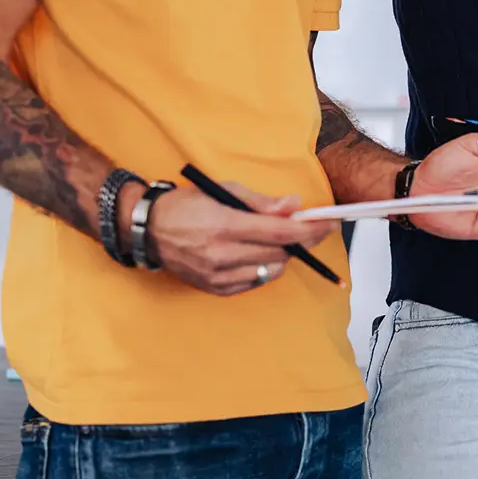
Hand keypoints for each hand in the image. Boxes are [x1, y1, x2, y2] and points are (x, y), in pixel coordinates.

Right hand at [144, 182, 338, 295]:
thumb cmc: (187, 204)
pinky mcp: (215, 288)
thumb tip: (294, 206)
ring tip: (275, 238)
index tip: (328, 224)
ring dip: (282, 254)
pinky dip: (263, 267)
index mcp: (226, 225)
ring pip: (271, 269)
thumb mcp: (223, 189)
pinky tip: (256, 253)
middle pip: (281, 252)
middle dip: (301, 240)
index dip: (310, 229)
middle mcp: (223, 254)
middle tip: (308, 227)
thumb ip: (261, 202)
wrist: (149, 230)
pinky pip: (254, 281)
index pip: (281, 232)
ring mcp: (218, 275)